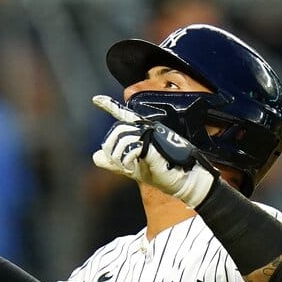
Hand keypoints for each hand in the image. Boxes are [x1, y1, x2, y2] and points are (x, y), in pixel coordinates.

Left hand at [91, 95, 216, 207]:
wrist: (186, 181)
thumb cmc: (165, 175)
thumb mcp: (136, 169)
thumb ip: (117, 162)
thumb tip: (95, 156)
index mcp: (145, 132)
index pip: (125, 115)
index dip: (109, 106)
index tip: (95, 99)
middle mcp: (148, 129)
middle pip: (117, 130)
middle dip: (111, 148)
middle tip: (117, 164)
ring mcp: (152, 134)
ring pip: (122, 137)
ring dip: (118, 157)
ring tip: (127, 168)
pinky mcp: (155, 143)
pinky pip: (131, 148)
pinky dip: (126, 160)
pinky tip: (132, 167)